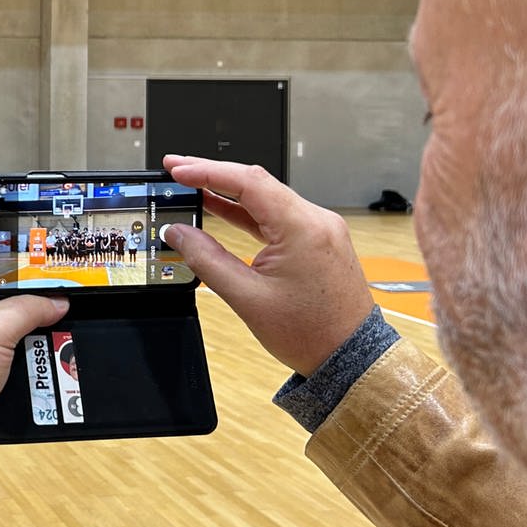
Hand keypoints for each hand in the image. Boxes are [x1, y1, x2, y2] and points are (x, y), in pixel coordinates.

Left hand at [0, 264, 68, 435]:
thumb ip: (30, 307)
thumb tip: (57, 301)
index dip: (19, 265)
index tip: (47, 267)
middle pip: (10, 299)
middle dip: (34, 304)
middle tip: (59, 304)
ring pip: (17, 329)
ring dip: (36, 334)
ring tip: (58, 332)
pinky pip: (17, 355)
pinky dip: (32, 357)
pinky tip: (48, 356)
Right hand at [161, 154, 373, 376]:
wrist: (351, 357)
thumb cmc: (311, 333)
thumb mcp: (247, 297)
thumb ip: (207, 260)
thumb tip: (178, 234)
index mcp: (303, 228)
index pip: (248, 182)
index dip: (206, 171)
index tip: (176, 170)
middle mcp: (317, 220)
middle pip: (256, 182)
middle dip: (213, 174)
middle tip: (175, 169)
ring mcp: (320, 229)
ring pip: (266, 197)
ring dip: (228, 191)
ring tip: (191, 185)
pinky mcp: (317, 240)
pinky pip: (277, 215)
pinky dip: (247, 211)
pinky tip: (222, 208)